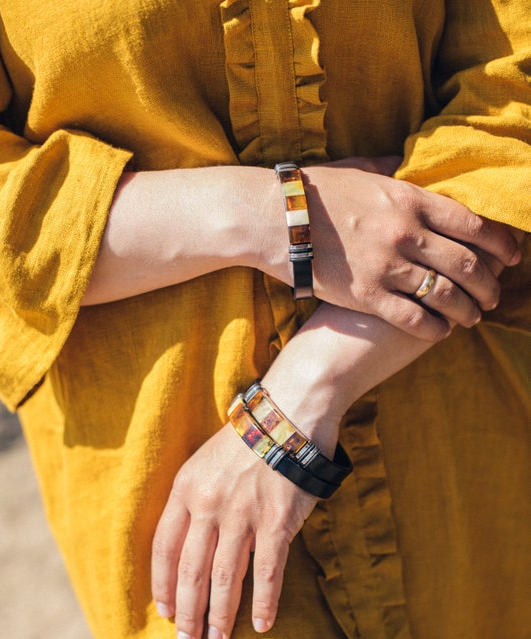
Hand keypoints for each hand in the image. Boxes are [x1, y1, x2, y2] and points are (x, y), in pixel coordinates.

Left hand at [151, 423, 318, 638]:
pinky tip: (261, 623)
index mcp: (185, 490)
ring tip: (216, 638)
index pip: (163, 547)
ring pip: (224, 577)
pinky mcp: (277, 522)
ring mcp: (242, 515)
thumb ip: (192, 499)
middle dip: (187, 612)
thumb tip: (185, 545)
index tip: (164, 612)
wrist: (288, 415)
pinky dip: (264, 601)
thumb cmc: (246, 439)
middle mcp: (208, 505)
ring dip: (219, 613)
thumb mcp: (203, 463)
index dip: (163, 584)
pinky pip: (268, 571)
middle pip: (191, 570)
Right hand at [258, 161, 521, 340]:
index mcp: (409, 199)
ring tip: (474, 317)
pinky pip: (413, 317)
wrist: (273, 219)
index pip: (472, 223)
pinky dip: (434, 327)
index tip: (512, 256)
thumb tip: (411, 164)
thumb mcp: (360, 170)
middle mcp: (406, 232)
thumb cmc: (314, 191)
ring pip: (446, 294)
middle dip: (489, 284)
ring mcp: (387, 265)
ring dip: (467, 309)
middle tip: (496, 295)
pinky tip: (441, 332)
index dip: (500, 243)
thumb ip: (393, 170)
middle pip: (466, 263)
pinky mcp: (366, 294)